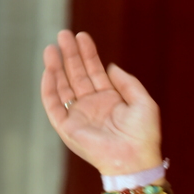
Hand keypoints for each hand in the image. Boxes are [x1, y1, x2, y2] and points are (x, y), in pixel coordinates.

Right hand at [40, 30, 161, 174]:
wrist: (134, 159)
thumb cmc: (143, 134)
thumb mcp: (143, 102)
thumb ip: (127, 82)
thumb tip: (110, 66)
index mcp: (110, 100)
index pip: (95, 72)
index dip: (88, 54)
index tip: (82, 36)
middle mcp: (92, 106)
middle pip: (77, 75)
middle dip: (71, 55)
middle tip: (63, 34)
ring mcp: (78, 115)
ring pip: (63, 86)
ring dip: (57, 67)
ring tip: (53, 47)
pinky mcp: (67, 127)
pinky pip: (54, 105)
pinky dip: (49, 87)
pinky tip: (49, 70)